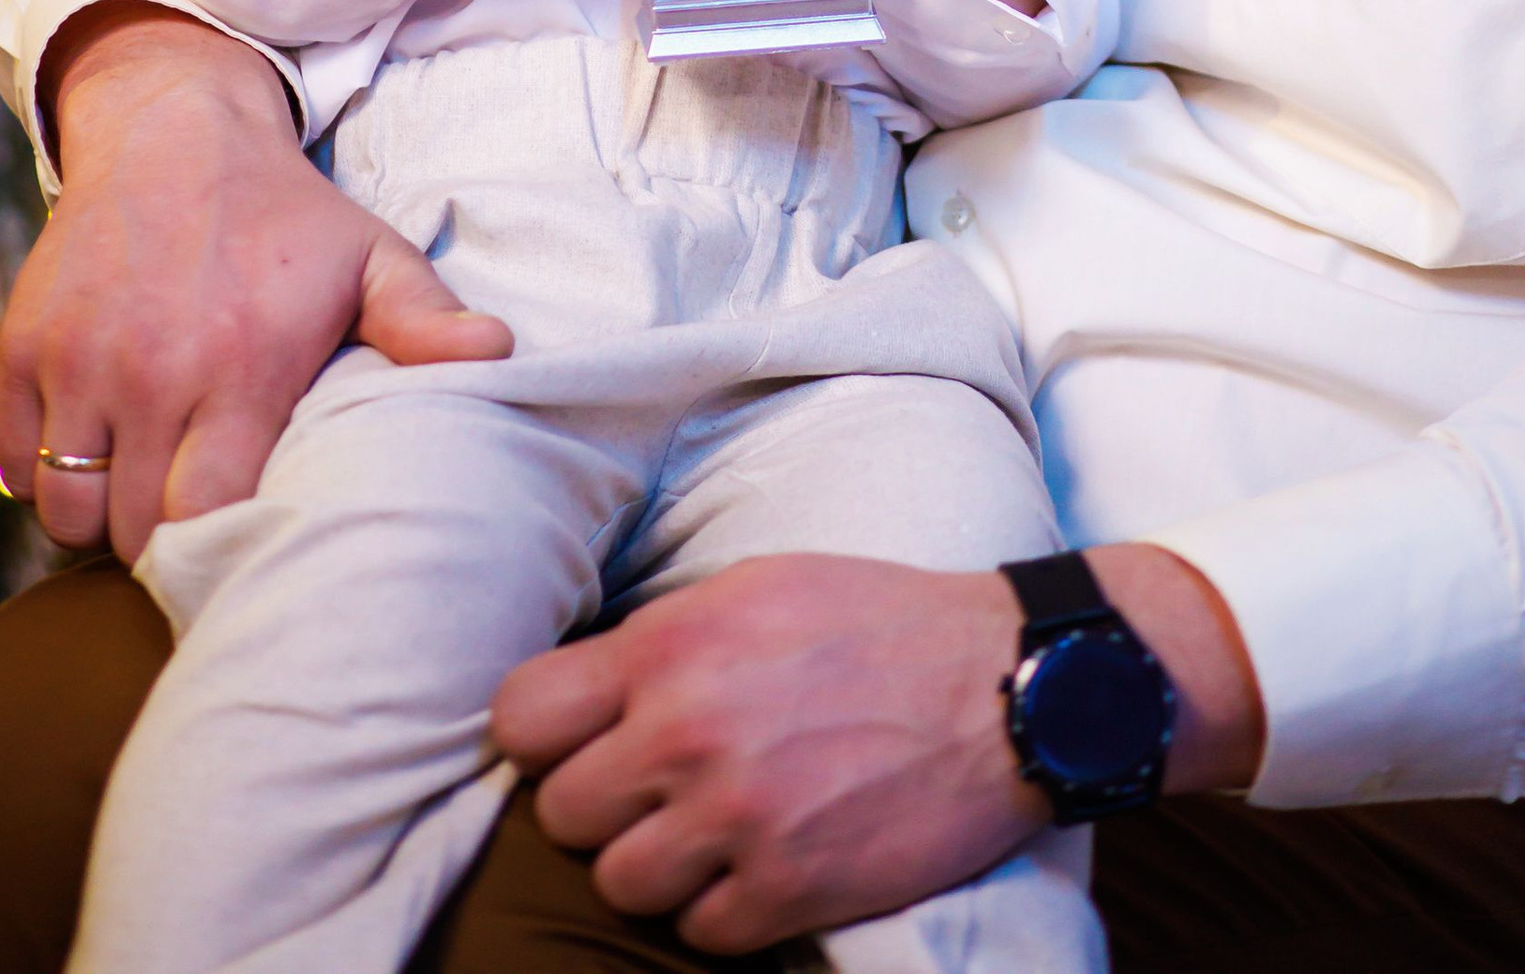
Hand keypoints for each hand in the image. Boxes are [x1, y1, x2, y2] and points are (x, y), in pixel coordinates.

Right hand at [0, 5, 510, 562]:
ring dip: (97, 514)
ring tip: (140, 484)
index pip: (206, 519)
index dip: (218, 544)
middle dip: (159, 540)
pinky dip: (41, 473)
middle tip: (188, 513)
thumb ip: (424, 320)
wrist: (174, 128)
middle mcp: (150, 372)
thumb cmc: (283, 213)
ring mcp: (78, 360)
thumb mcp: (367, 256)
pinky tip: (91, 448)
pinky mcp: (22, 345)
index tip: (237, 532)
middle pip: (131, 527)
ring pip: (64, 509)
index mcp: (240, 365)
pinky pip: (13, 460)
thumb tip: (501, 355)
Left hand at [496, 559, 1040, 948]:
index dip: (543, 737)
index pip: (522, 716)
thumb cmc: (877, 622)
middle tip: (658, 790)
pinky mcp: (787, 891)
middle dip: (602, 805)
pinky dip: (722, 910)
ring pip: (619, 883)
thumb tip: (584, 693)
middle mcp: (686, 733)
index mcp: (671, 646)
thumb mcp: (756, 589)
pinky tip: (763, 865)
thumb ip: (662, 641)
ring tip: (712, 831)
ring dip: (658, 866)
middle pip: (561, 812)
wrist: (1001, 687)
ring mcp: (735, 820)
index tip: (580, 741)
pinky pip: (696, 934)